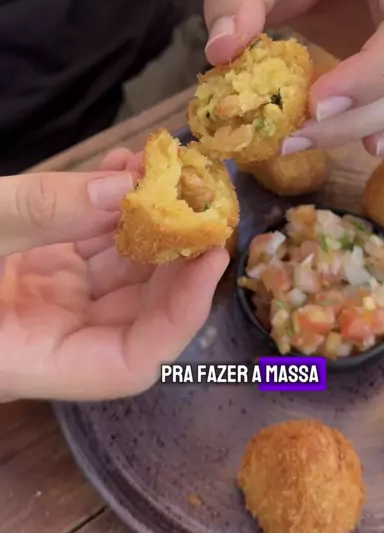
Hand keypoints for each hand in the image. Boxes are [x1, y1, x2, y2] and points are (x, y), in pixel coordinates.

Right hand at [0, 150, 228, 401]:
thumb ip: (39, 212)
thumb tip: (126, 188)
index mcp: (22, 360)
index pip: (131, 365)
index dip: (182, 316)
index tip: (212, 258)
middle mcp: (46, 338)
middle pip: (140, 310)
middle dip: (178, 253)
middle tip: (201, 196)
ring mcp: (44, 300)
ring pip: (122, 270)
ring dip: (150, 218)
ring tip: (164, 168)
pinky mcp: (39, 269)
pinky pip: (92, 242)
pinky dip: (113, 206)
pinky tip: (123, 168)